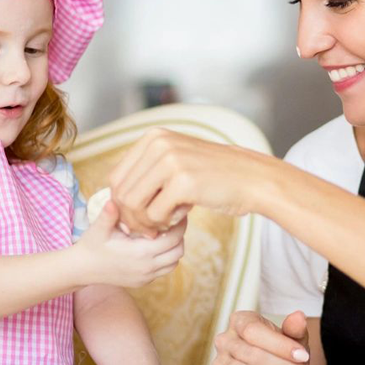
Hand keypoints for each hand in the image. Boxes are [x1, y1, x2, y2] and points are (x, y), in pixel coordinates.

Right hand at [76, 200, 185, 286]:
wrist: (82, 269)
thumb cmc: (91, 245)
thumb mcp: (98, 229)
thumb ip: (108, 215)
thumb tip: (113, 201)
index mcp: (140, 253)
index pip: (174, 239)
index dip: (180, 225)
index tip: (178, 213)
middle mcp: (147, 267)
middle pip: (178, 251)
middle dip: (180, 236)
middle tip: (174, 221)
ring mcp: (146, 277)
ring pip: (174, 263)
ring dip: (174, 248)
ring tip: (166, 233)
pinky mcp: (143, 282)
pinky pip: (164, 270)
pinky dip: (166, 258)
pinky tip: (156, 245)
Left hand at [110, 128, 268, 235]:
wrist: (251, 179)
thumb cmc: (213, 175)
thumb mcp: (176, 160)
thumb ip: (147, 172)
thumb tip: (113, 199)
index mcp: (153, 137)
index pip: (116, 177)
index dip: (121, 204)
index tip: (138, 218)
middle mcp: (158, 144)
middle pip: (121, 192)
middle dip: (131, 217)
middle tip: (150, 227)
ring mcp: (170, 161)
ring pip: (133, 205)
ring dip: (145, 223)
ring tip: (165, 222)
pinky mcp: (183, 181)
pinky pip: (154, 215)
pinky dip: (163, 224)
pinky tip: (180, 217)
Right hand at [212, 310, 316, 364]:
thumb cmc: (280, 354)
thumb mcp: (291, 340)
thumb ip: (294, 330)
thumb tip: (299, 316)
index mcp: (239, 321)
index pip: (254, 331)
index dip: (280, 345)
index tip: (304, 356)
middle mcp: (224, 340)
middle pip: (253, 355)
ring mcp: (219, 364)